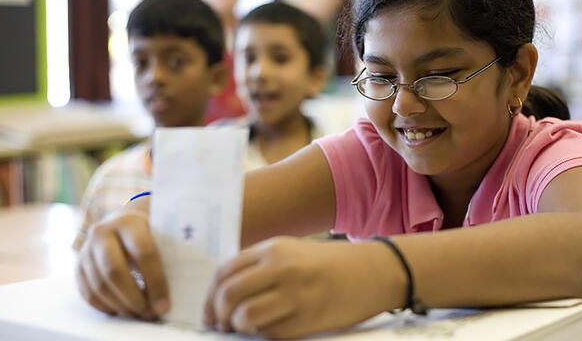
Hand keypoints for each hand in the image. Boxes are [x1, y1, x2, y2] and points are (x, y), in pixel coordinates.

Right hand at [75, 198, 169, 319]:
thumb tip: (183, 286)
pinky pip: (87, 292)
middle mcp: (103, 232)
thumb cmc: (150, 229)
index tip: (165, 304)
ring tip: (139, 314)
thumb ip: (170, 252)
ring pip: (99, 286)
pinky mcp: (78, 264)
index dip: (156, 282)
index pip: (144, 254)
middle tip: (150, 313)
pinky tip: (122, 310)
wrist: (124, 219)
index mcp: (129, 222)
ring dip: (120, 305)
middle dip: (134, 298)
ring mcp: (87, 249)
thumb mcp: (161, 231)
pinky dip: (105, 306)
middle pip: (115, 272)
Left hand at [203, 237, 404, 338]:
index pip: (225, 271)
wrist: (373, 271)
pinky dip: (265, 336)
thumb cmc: (330, 263)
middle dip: (219, 314)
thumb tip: (227, 295)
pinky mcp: (309, 318)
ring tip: (247, 329)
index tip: (209, 311)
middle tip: (222, 324)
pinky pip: (272, 334)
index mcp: (274, 249)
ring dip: (240, 327)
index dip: (210, 295)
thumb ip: (260, 266)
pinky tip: (272, 330)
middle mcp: (281, 268)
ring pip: (246, 317)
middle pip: (230, 294)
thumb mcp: (292, 251)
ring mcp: (296, 294)